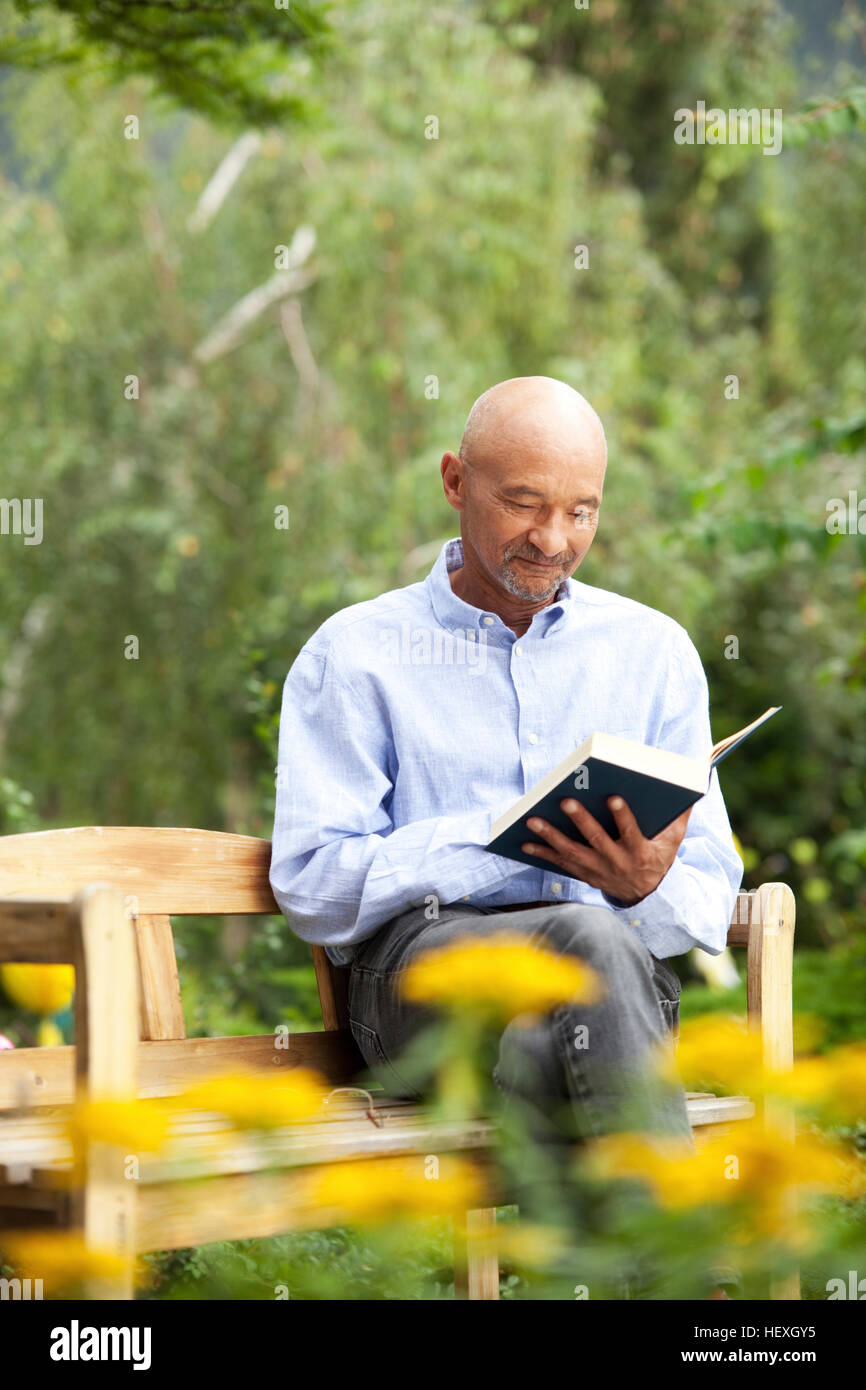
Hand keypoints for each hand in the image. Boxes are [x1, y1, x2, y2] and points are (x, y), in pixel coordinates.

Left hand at [520, 796, 692, 906]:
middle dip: (580, 820)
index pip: (631, 833)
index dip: (623, 817)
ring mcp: (599, 871)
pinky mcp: (584, 875)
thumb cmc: (659, 858)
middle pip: (596, 841)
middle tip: (565, 801)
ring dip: (551, 837)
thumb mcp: (674, 841)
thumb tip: (691, 788)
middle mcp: (618, 863)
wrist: (648, 896)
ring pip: (572, 853)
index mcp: (641, 853)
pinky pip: (561, 864)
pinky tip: (525, 843)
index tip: (614, 798)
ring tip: (533, 819)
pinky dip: (542, 854)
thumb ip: (679, 815)